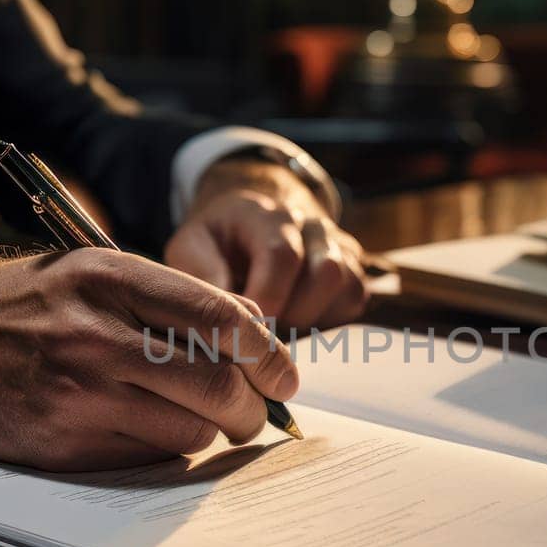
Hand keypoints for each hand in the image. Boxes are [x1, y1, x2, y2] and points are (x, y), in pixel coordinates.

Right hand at [0, 249, 298, 471]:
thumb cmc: (23, 305)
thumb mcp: (90, 271)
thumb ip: (169, 296)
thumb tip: (255, 329)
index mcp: (109, 277)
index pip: (220, 318)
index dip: (269, 353)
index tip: (285, 375)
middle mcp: (96, 334)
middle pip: (217, 385)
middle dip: (252, 408)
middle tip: (256, 413)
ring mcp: (78, 393)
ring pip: (190, 430)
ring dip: (206, 431)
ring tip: (193, 417)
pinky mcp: (63, 443)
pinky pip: (148, 457)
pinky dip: (161, 448)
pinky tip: (140, 427)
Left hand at [164, 159, 368, 328]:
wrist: (244, 226)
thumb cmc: (215, 244)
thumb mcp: (191, 248)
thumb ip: (202, 275)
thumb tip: (223, 316)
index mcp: (267, 215)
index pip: (283, 254)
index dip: (268, 297)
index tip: (245, 326)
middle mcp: (310, 225)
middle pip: (326, 273)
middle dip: (294, 314)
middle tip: (262, 331)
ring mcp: (336, 245)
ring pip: (349, 286)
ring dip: (314, 319)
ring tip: (279, 328)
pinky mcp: (351, 268)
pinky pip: (355, 299)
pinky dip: (330, 320)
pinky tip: (298, 322)